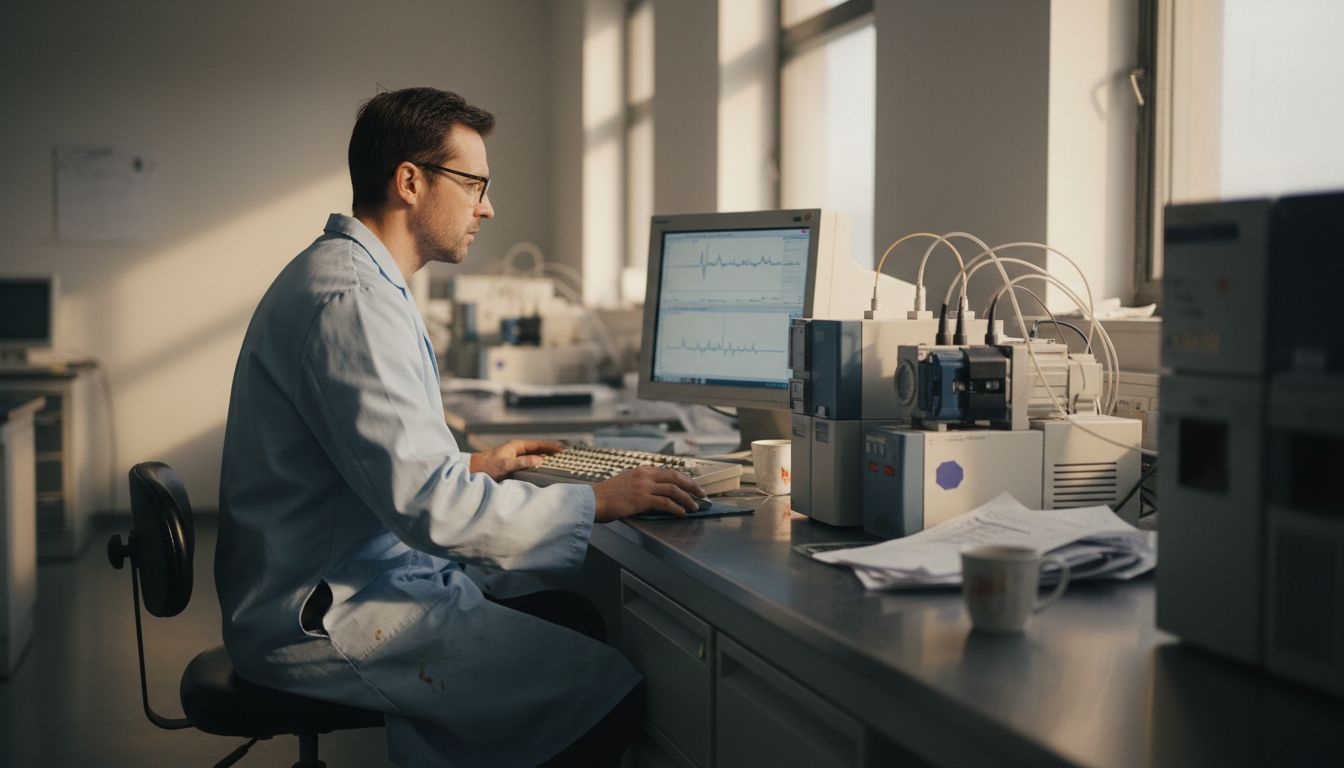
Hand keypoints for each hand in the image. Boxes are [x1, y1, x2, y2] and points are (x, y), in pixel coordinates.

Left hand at [470, 439, 564, 480]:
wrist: (472, 470)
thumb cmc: (487, 467)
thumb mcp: (506, 464)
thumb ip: (523, 462)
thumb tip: (541, 460)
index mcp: (517, 446)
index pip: (539, 444)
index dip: (552, 445)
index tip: (564, 448)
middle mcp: (517, 449)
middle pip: (539, 447)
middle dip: (552, 448)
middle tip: (567, 449)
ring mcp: (515, 456)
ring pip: (535, 453)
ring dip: (547, 454)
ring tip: (559, 456)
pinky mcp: (513, 463)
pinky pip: (530, 460)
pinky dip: (539, 461)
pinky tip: (544, 464)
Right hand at [591, 466, 705, 522]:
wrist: (593, 500)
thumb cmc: (606, 495)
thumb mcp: (625, 482)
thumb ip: (640, 483)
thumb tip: (654, 492)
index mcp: (642, 470)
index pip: (669, 471)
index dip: (684, 478)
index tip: (692, 485)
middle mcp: (645, 475)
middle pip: (676, 477)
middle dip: (692, 486)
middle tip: (702, 494)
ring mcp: (644, 487)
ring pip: (674, 490)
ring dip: (687, 499)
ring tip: (695, 506)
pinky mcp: (642, 499)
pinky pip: (665, 503)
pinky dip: (676, 508)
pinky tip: (682, 512)